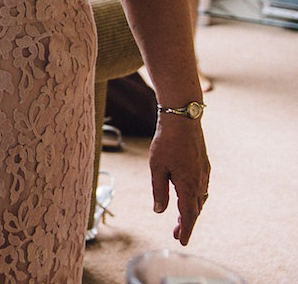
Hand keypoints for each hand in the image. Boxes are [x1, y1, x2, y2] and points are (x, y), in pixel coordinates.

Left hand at [148, 117, 209, 244]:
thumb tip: (159, 211)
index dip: (184, 229)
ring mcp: (204, 174)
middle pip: (194, 209)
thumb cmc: (167, 143)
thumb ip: (159, 191)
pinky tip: (188, 198)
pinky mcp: (204, 166)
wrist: (183, 120)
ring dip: (190, 211)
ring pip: (199, 199)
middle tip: (175, 234)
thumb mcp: (157, 167)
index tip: (181, 242)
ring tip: (179, 219)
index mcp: (188, 185)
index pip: (188, 214)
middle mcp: (200, 182)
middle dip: (185, 223)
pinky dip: (195, 198)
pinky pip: (202, 189)